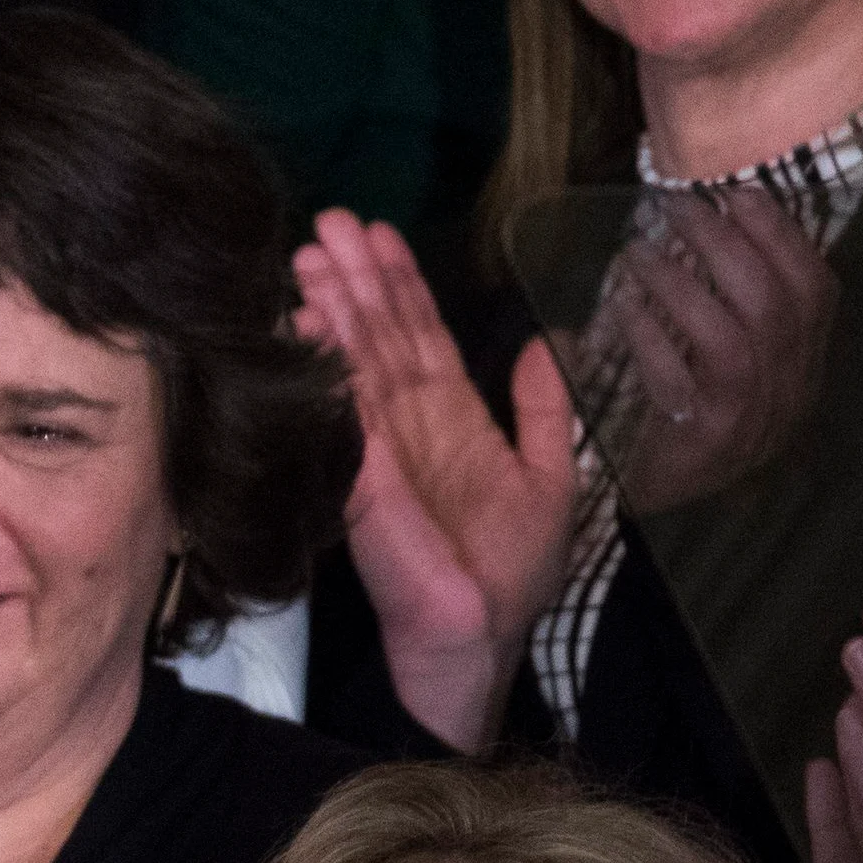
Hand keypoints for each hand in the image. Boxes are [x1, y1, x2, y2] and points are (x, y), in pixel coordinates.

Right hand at [294, 209, 578, 750]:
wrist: (478, 640)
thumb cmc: (511, 575)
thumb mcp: (552, 478)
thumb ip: (546, 413)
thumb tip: (547, 342)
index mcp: (453, 424)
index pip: (421, 340)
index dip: (402, 287)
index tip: (377, 235)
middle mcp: (408, 428)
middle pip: (378, 338)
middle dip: (355, 279)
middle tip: (327, 222)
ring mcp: (379, 450)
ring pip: (355, 363)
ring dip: (333, 305)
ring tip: (309, 253)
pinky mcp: (363, 477)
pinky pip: (344, 409)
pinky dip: (327, 364)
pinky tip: (311, 319)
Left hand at [585, 187, 831, 514]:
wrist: (628, 505)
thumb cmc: (661, 418)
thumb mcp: (702, 362)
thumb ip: (714, 307)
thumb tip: (693, 225)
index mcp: (800, 370)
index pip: (816, 293)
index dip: (783, 237)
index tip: (739, 193)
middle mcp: (789, 397)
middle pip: (777, 305)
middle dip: (729, 245)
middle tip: (678, 207)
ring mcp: (750, 425)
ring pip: (736, 337)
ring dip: (684, 283)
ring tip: (636, 251)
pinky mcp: (702, 446)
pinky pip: (683, 379)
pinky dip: (650, 334)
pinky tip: (620, 305)